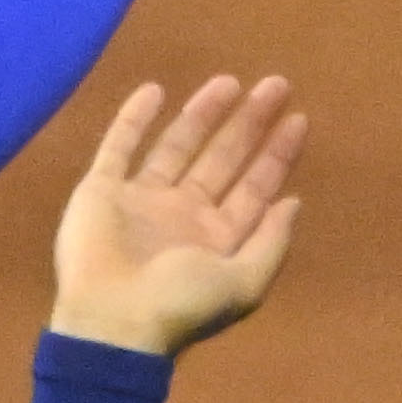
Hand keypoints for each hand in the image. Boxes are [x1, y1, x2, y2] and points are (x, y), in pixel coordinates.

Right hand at [52, 77, 308, 352]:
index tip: (299, 118)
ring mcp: (142, 201)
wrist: (112, 321)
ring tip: (229, 81)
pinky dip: (133, 118)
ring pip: (177, 146)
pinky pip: (119, 146)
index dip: (277, 154)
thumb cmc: (182, 304)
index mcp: (218, 239)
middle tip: (276, 85)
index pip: (255, 188)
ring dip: (203, 114)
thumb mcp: (245, 282)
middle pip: (223, 159)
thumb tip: (294, 201)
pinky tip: (155, 90)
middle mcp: (183, 215)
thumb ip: (272, 241)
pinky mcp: (102, 190)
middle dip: (249, 124)